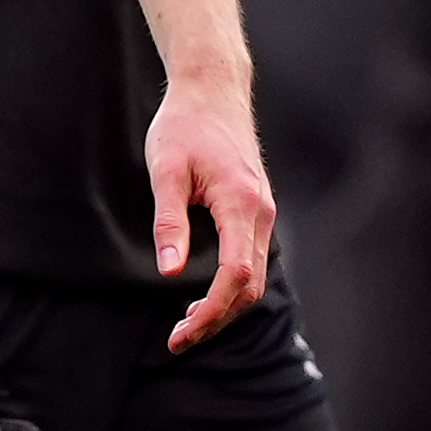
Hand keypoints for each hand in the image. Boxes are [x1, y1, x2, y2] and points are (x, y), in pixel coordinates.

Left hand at [145, 69, 274, 350]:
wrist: (212, 91)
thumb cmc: (184, 125)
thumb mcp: (166, 169)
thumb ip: (169, 222)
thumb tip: (171, 271)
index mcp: (241, 203)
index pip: (236, 276)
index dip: (211, 311)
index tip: (181, 332)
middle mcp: (262, 213)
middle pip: (250, 286)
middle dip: (217, 318)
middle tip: (179, 339)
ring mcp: (264, 212)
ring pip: (254, 277)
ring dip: (226, 306)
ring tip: (188, 324)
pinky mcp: (258, 211)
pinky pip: (252, 260)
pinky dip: (233, 287)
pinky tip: (206, 295)